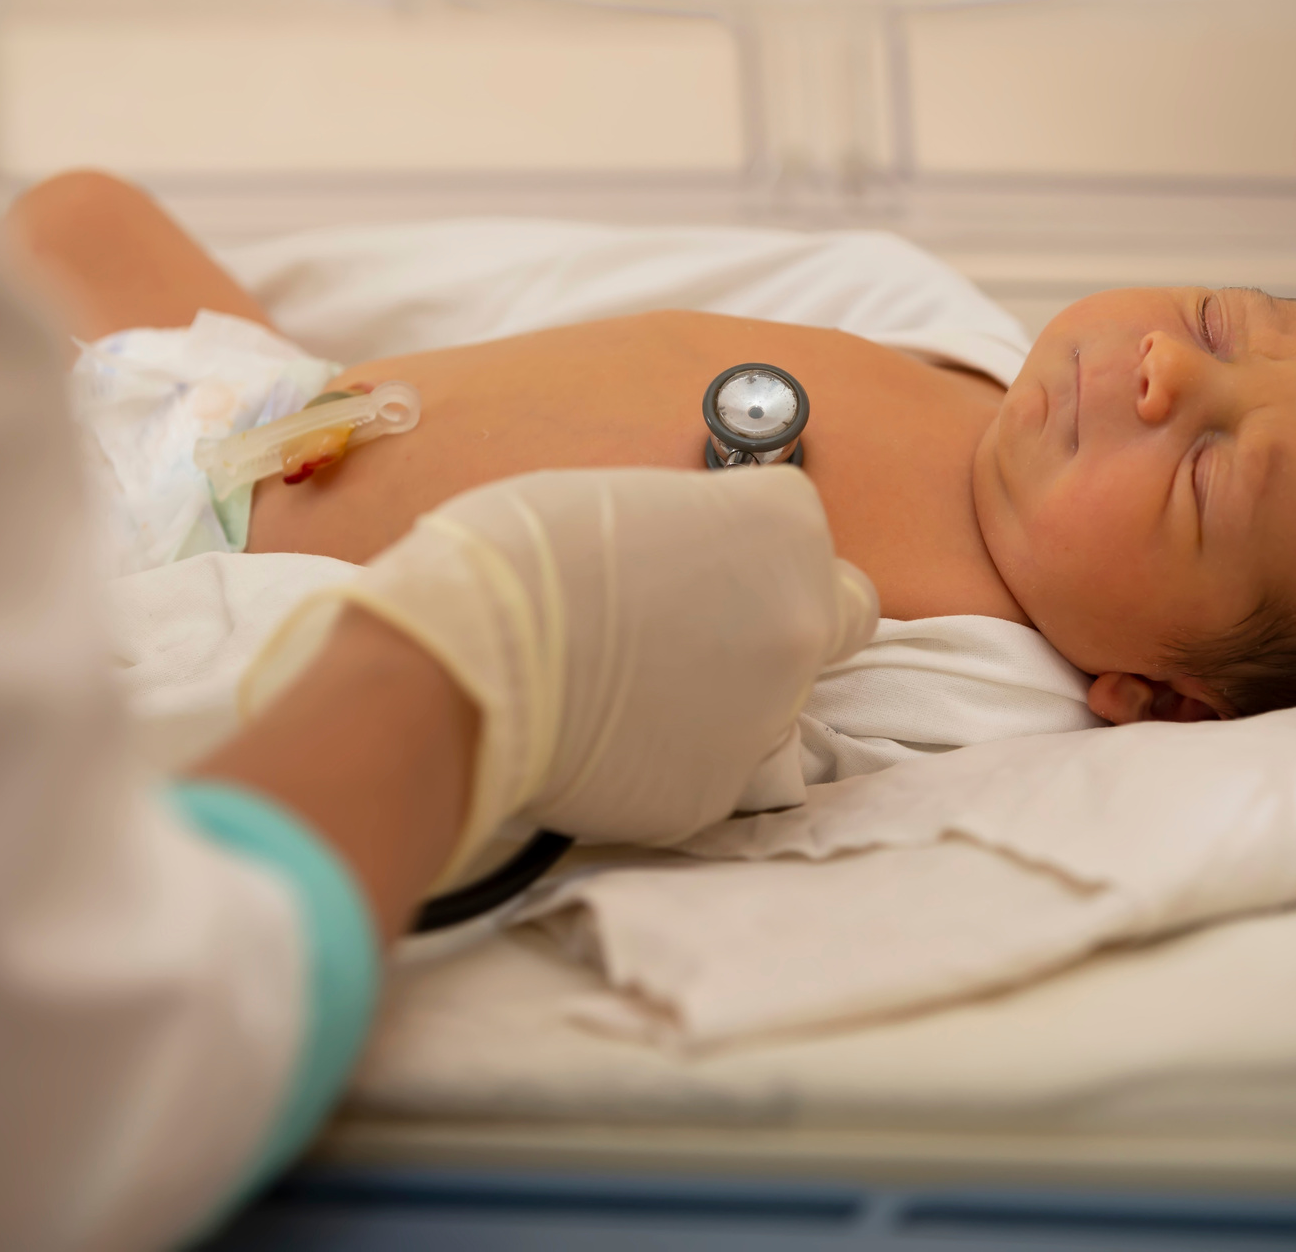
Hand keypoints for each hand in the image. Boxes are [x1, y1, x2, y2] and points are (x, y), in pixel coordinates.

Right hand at [239, 467, 876, 886]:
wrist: (463, 666)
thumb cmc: (517, 557)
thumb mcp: (622, 500)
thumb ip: (692, 533)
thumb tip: (690, 559)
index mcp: (783, 530)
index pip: (804, 530)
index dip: (749, 544)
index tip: (703, 556)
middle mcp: (802, 623)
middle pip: (832, 619)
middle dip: (782, 620)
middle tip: (701, 628)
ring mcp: (767, 717)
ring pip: (773, 706)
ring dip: (726, 699)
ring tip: (626, 691)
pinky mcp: (715, 794)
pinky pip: (710, 771)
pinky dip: (669, 759)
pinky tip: (603, 738)